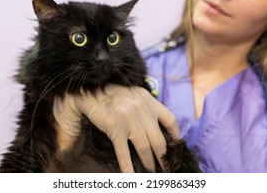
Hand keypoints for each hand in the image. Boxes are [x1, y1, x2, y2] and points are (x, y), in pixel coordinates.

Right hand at [54, 85, 179, 171]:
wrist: (89, 90)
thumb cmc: (111, 92)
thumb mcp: (133, 94)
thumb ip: (144, 106)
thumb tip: (154, 124)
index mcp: (148, 99)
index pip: (169, 119)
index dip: (174, 134)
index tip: (176, 145)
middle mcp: (141, 109)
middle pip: (159, 139)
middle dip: (163, 156)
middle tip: (167, 167)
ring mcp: (129, 120)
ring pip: (144, 147)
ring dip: (149, 163)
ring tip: (151, 172)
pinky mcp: (115, 128)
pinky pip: (124, 152)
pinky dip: (128, 166)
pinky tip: (131, 176)